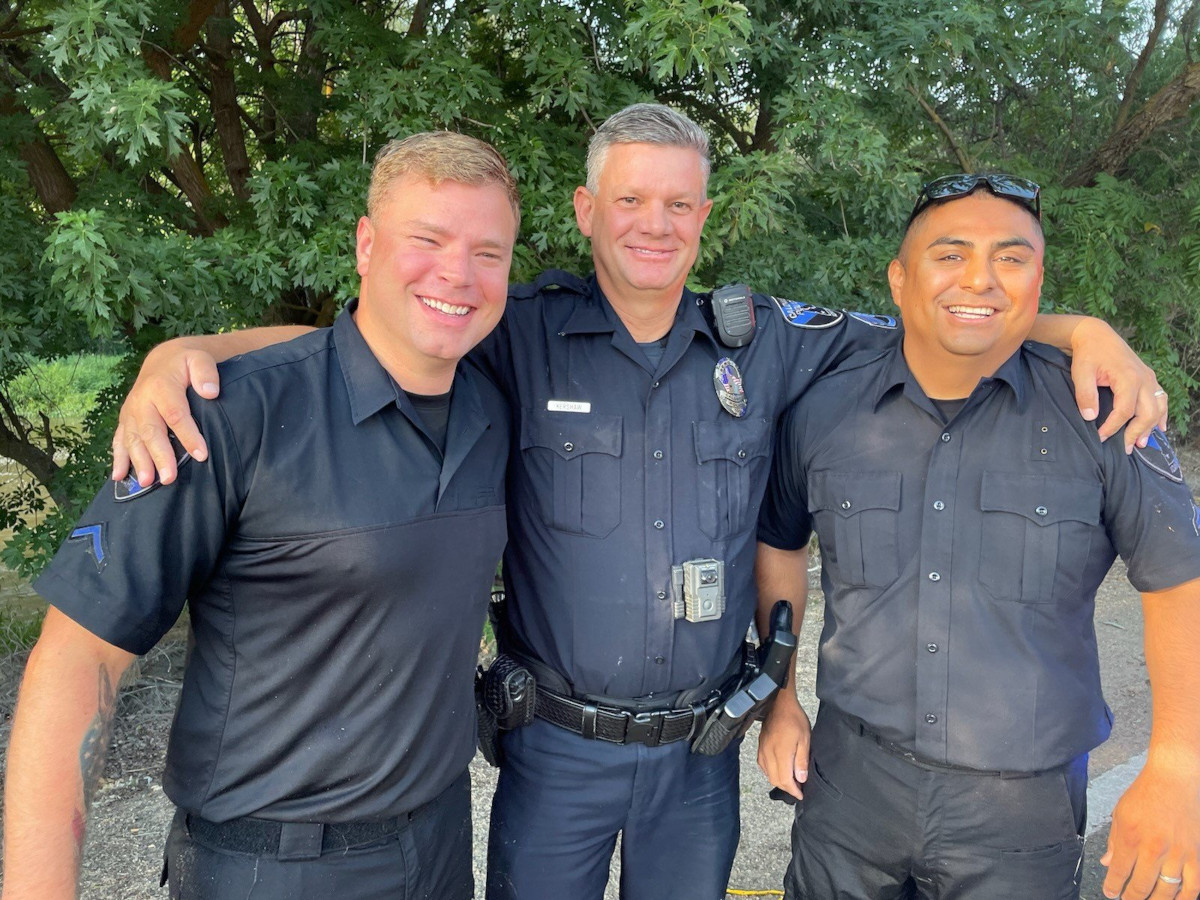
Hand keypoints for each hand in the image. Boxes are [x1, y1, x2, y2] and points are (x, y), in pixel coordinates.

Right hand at [112, 340, 219, 486]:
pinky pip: (119, 440)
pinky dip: (118, 458)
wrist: (163, 360)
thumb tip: (210, 391)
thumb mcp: (199, 359)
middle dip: (160, 456)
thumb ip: (206, 372)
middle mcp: (142, 400)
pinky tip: (118, 476)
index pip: (175, 414)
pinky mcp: (126, 420)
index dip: (188, 435)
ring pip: (133, 439)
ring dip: (138, 462)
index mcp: (161, 386)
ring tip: (147, 482)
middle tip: (170, 478)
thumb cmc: (186, 364)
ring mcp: (131, 412)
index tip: (201, 454)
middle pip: (151, 431)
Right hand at [757, 694, 810, 800]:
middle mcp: (769, 754)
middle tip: (798, 788)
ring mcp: (762, 751)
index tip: (801, 794)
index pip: (785, 780)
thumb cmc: (794, 719)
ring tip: (791, 781)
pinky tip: (779, 770)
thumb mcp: (804, 739)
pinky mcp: (760, 747)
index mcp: (781, 753)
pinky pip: (763, 767)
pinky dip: (771, 773)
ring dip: (779, 781)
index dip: (793, 790)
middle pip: (776, 780)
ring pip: (768, 775)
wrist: (779, 704)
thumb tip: (801, 779)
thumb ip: (801, 760)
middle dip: (787, 788)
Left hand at [1069, 319, 1168, 452]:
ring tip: (1140, 443)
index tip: (1100, 437)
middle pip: (1147, 412)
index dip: (1113, 427)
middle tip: (1124, 449)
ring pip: (1158, 407)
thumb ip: (1085, 395)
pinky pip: (1161, 399)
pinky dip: (1161, 415)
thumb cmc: (1088, 354)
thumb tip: (1090, 417)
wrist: (1096, 335)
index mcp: (1128, 378)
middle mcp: (1144, 379)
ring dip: (1151, 426)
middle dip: (1136, 432)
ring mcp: (1149, 378)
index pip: (1125, 411)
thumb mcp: (1081, 373)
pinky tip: (1159, 428)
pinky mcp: (1149, 378)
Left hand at [1101, 762, 1199, 898]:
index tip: (1110, 893)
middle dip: (1132, 898)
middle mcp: (1154, 848)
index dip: (1113, 887)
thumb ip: (1114, 841)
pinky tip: (1176, 899)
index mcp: (1131, 837)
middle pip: (1142, 886)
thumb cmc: (1146, 794)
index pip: (1119, 872)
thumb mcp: (1121, 813)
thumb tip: (1107, 863)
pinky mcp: (1196, 854)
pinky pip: (1193, 886)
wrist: (1175, 779)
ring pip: (1167, 891)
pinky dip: (1185, 898)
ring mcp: (1178, 853)